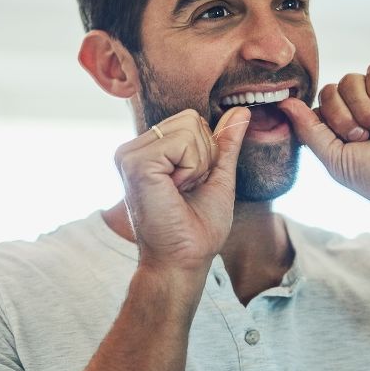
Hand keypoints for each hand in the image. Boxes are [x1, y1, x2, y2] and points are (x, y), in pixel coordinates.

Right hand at [114, 107, 250, 273]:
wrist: (183, 260)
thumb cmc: (197, 227)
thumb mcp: (217, 176)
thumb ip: (225, 143)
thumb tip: (240, 110)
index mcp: (148, 151)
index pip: (191, 120)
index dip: (206, 152)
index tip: (192, 185)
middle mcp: (133, 149)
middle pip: (191, 119)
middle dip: (203, 155)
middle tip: (187, 189)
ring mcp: (129, 154)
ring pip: (189, 127)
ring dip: (198, 163)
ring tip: (180, 191)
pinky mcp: (134, 162)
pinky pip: (182, 142)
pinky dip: (191, 168)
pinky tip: (175, 191)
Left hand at [278, 62, 369, 241]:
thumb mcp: (333, 157)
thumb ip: (308, 129)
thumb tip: (284, 102)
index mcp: (344, 127)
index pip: (318, 105)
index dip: (326, 121)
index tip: (346, 143)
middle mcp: (361, 109)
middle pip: (331, 89)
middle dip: (342, 117)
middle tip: (364, 138)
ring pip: (351, 79)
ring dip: (364, 110)